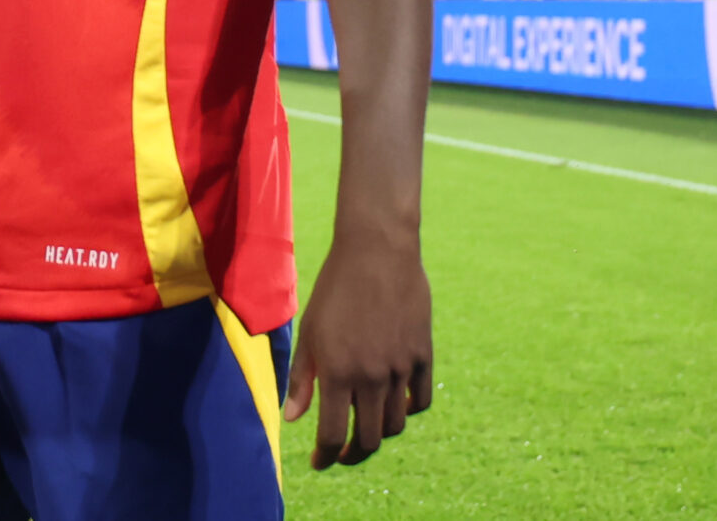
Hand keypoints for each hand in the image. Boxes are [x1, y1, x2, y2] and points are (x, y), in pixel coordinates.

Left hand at [284, 230, 433, 467]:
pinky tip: (392, 406)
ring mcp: (401, 368)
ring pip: (394, 424)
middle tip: (341, 454)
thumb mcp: (310, 331)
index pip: (333, 434)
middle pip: (368, 439)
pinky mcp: (423, 356)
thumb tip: (293, 419)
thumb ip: (302, 378)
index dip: (326, 455)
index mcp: (338, 371)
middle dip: (352, 454)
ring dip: (377, 434)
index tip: (320, 463)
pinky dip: (406, 411)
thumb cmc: (335, 289)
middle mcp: (372, 376)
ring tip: (363, 429)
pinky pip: (419, 401)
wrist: (378, 252)